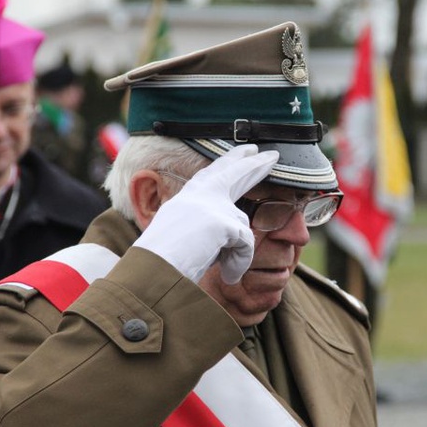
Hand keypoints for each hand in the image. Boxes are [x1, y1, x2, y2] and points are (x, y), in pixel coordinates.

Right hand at [134, 145, 278, 283]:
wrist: (153, 271)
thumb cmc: (165, 262)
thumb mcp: (185, 235)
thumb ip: (210, 224)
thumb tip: (237, 228)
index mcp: (187, 196)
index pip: (214, 172)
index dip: (233, 161)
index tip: (249, 151)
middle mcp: (199, 193)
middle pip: (235, 172)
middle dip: (255, 164)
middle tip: (273, 155)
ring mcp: (212, 204)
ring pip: (242, 227)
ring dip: (238, 254)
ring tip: (224, 271)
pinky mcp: (224, 221)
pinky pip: (246, 244)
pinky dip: (240, 263)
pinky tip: (228, 274)